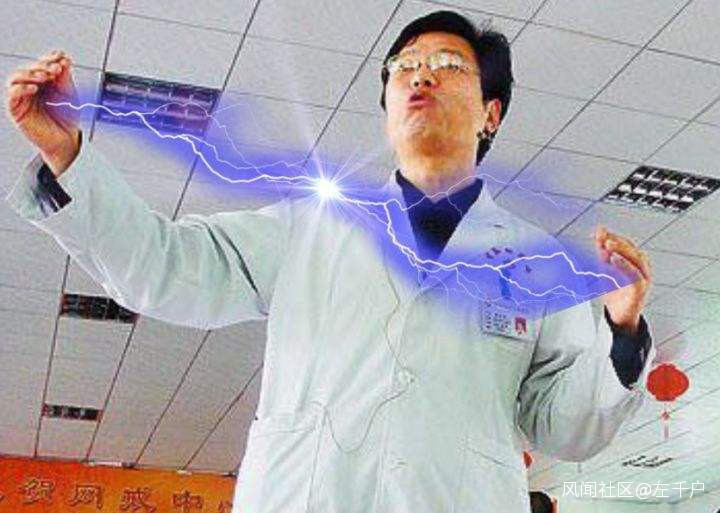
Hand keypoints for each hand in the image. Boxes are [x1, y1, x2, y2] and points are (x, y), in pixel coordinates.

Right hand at [5, 50, 79, 176]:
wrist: (67, 140)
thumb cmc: (67, 120)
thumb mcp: (69, 95)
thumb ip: (65, 78)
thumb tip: (63, 59)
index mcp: (43, 83)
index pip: (41, 65)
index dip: (49, 58)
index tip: (61, 56)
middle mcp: (30, 89)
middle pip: (28, 69)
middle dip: (42, 66)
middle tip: (55, 68)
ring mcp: (22, 99)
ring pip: (15, 79)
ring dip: (30, 74)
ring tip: (45, 77)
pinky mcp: (16, 111)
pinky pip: (12, 96)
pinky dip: (21, 88)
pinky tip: (34, 88)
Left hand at [595, 226, 651, 333]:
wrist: (618, 315)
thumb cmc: (614, 292)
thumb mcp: (605, 269)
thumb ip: (603, 254)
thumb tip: (599, 235)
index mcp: (634, 261)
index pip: (626, 244)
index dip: (613, 236)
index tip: (600, 231)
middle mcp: (642, 268)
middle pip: (632, 250)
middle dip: (617, 241)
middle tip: (603, 236)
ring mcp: (643, 278)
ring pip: (636, 260)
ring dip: (622, 250)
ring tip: (608, 244)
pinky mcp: (640, 289)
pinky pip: (635, 275)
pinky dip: (625, 266)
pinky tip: (614, 259)